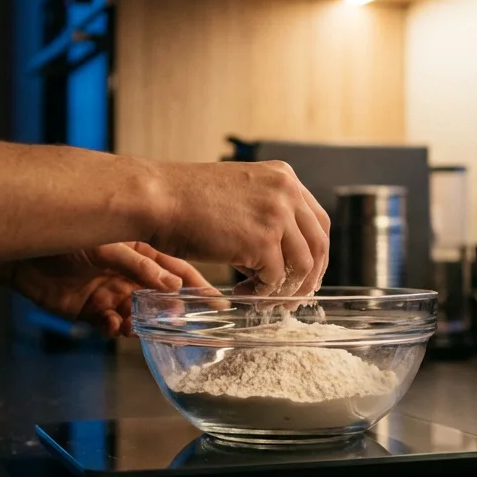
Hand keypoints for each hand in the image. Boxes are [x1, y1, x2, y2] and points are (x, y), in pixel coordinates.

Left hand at [7, 242, 208, 336]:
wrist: (21, 253)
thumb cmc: (65, 236)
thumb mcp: (108, 246)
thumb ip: (138, 265)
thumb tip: (170, 285)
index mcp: (141, 253)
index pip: (178, 271)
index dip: (199, 287)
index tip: (219, 304)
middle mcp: (129, 276)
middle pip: (161, 299)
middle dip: (171, 313)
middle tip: (179, 324)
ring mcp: (111, 294)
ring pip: (138, 317)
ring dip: (142, 324)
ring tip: (138, 325)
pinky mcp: (90, 312)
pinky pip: (111, 326)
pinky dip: (114, 329)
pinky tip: (111, 325)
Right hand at [147, 160, 329, 296]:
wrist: (157, 199)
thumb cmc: (185, 199)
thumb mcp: (238, 193)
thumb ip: (266, 213)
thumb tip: (282, 254)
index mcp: (283, 177)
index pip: (318, 221)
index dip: (315, 253)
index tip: (305, 274)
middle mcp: (286, 192)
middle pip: (319, 244)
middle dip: (308, 278)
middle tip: (292, 298)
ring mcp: (276, 215)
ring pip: (302, 266)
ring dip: (285, 291)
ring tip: (262, 299)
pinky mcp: (261, 241)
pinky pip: (274, 279)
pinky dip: (262, 294)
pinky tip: (243, 295)